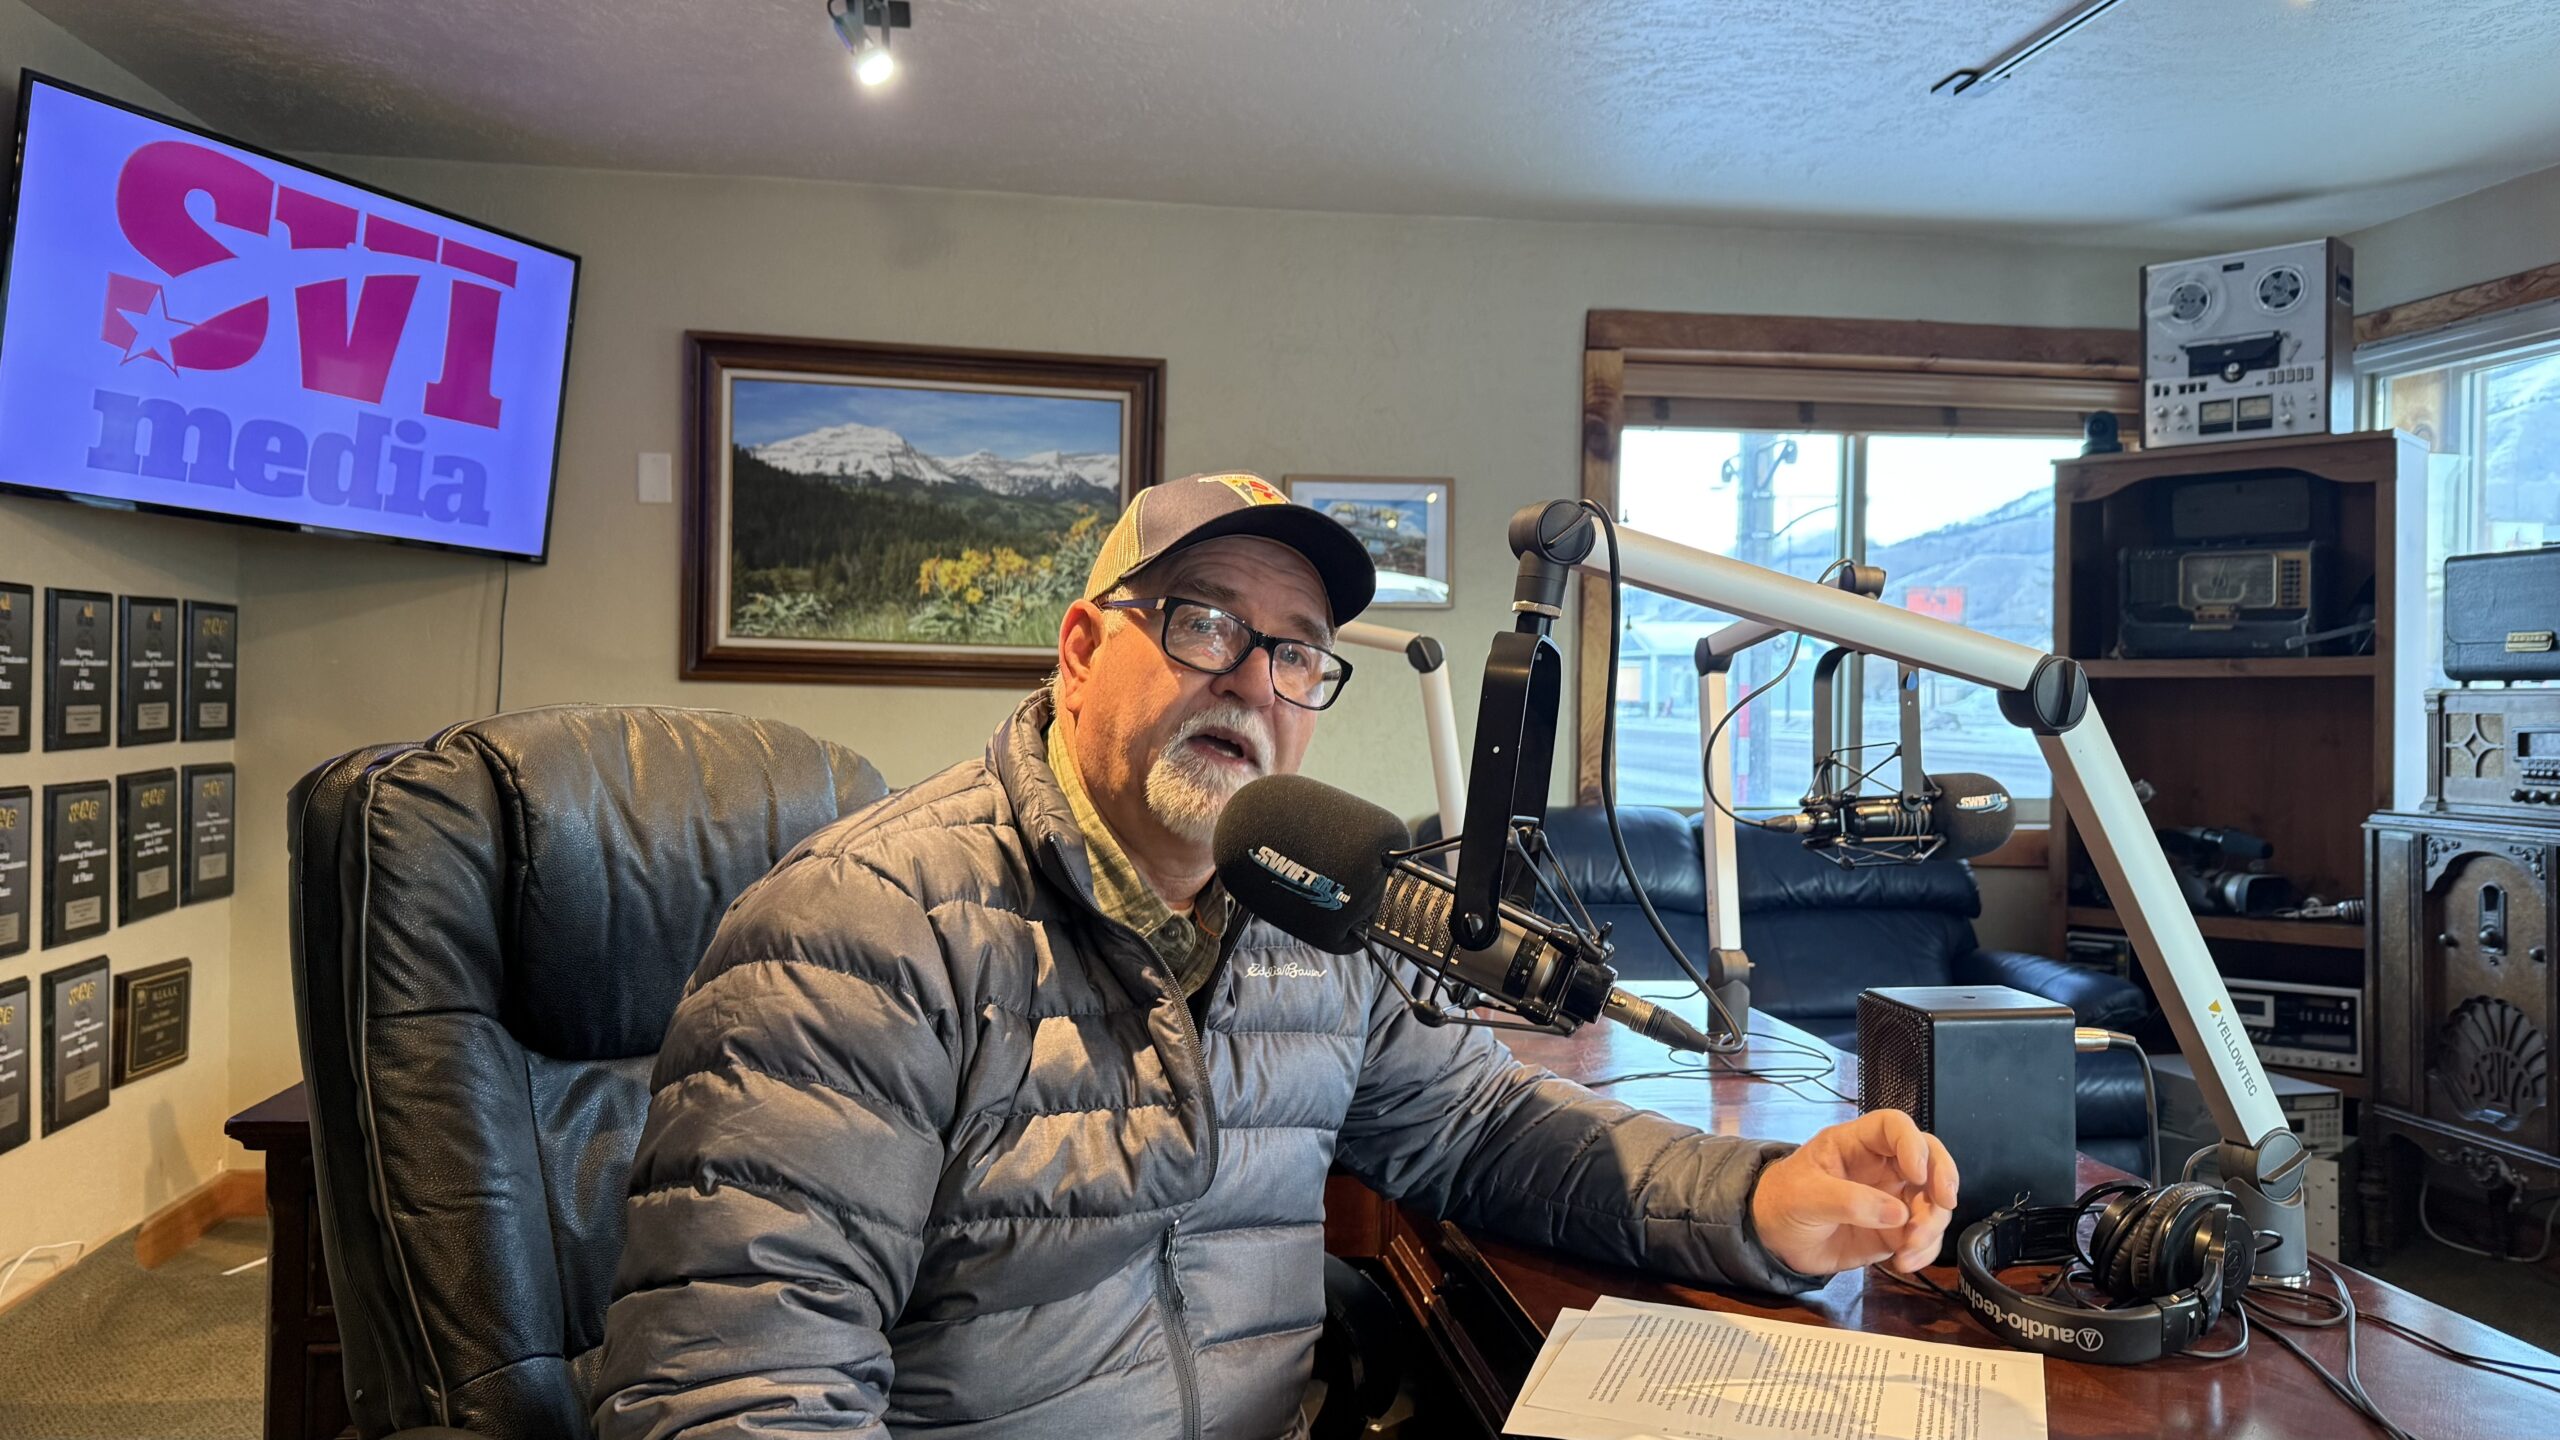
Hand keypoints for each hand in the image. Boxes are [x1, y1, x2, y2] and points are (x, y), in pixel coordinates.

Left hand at [1748, 1110, 1958, 1276]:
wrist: (1774, 1241)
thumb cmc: (1783, 1202)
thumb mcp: (1806, 1197)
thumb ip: (1849, 1202)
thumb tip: (1898, 1214)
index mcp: (1855, 1144)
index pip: (1894, 1126)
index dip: (1913, 1144)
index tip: (1917, 1173)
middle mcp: (1881, 1167)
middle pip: (1929, 1158)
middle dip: (1943, 1179)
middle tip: (1945, 1203)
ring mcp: (1891, 1199)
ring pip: (1933, 1201)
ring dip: (1932, 1225)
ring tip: (1908, 1248)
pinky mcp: (1895, 1231)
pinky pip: (1924, 1237)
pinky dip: (1924, 1251)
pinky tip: (1904, 1263)